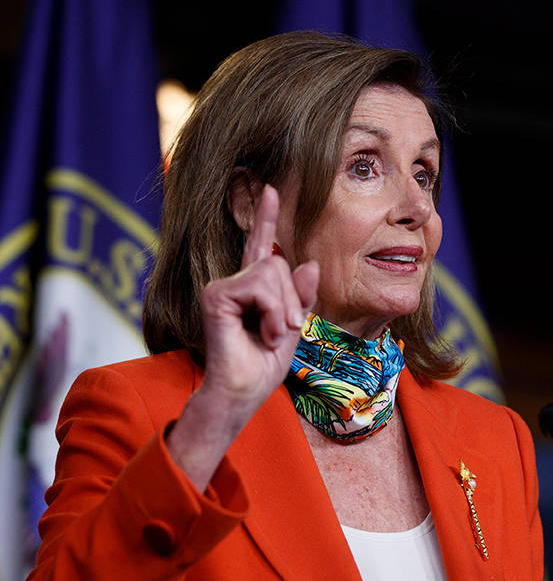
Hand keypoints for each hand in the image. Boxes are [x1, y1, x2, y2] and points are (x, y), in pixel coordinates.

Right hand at [198, 184, 318, 420]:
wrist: (244, 391)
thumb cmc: (263, 364)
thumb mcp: (292, 326)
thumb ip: (300, 295)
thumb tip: (307, 264)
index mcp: (253, 289)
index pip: (261, 247)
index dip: (266, 218)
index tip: (270, 189)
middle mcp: (234, 282)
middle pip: (277, 263)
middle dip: (291, 301)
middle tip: (282, 331)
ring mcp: (222, 287)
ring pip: (271, 273)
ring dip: (282, 310)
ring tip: (270, 335)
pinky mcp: (216, 294)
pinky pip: (260, 286)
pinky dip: (271, 314)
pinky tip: (261, 335)